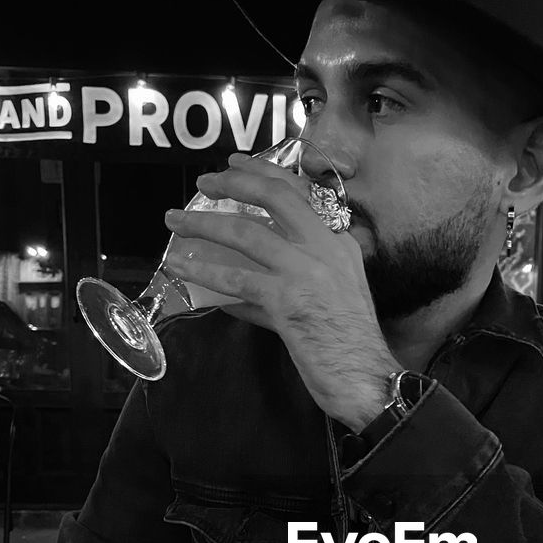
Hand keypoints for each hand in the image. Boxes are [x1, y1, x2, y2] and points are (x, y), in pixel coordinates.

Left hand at [164, 154, 399, 429]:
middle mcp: (326, 248)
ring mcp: (306, 273)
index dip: (264, 172)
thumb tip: (246, 281)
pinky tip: (183, 270)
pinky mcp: (287, 301)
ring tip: (175, 223)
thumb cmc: (350, 345)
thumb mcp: (334, 296)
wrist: (367, 378)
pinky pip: (236, 280)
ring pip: (246, 234)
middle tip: (203, 183)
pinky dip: (205, 273)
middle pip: (275, 197)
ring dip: (204, 225)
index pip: (300, 192)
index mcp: (340, 243)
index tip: (235, 165)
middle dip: (234, 183)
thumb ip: (295, 279)